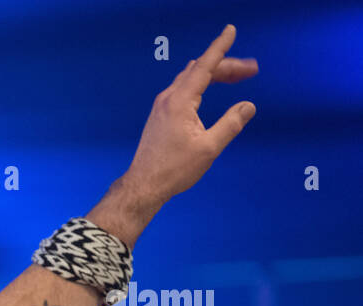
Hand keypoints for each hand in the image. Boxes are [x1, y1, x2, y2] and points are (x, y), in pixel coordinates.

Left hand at [123, 24, 257, 208]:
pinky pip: (183, 89)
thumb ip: (231, 124)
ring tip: (237, 77)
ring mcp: (161, 106)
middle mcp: (168, 99)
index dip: (220, 47)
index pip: (204, 66)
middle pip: (199, 70)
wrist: (144, 185)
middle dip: (226, 65)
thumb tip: (248, 106)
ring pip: (190, 79)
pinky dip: (201, 83)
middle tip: (251, 70)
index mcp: (180, 102)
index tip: (230, 30)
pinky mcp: (160, 115)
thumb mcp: (209, 148)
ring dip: (213, 73)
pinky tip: (210, 89)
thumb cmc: (173, 170)